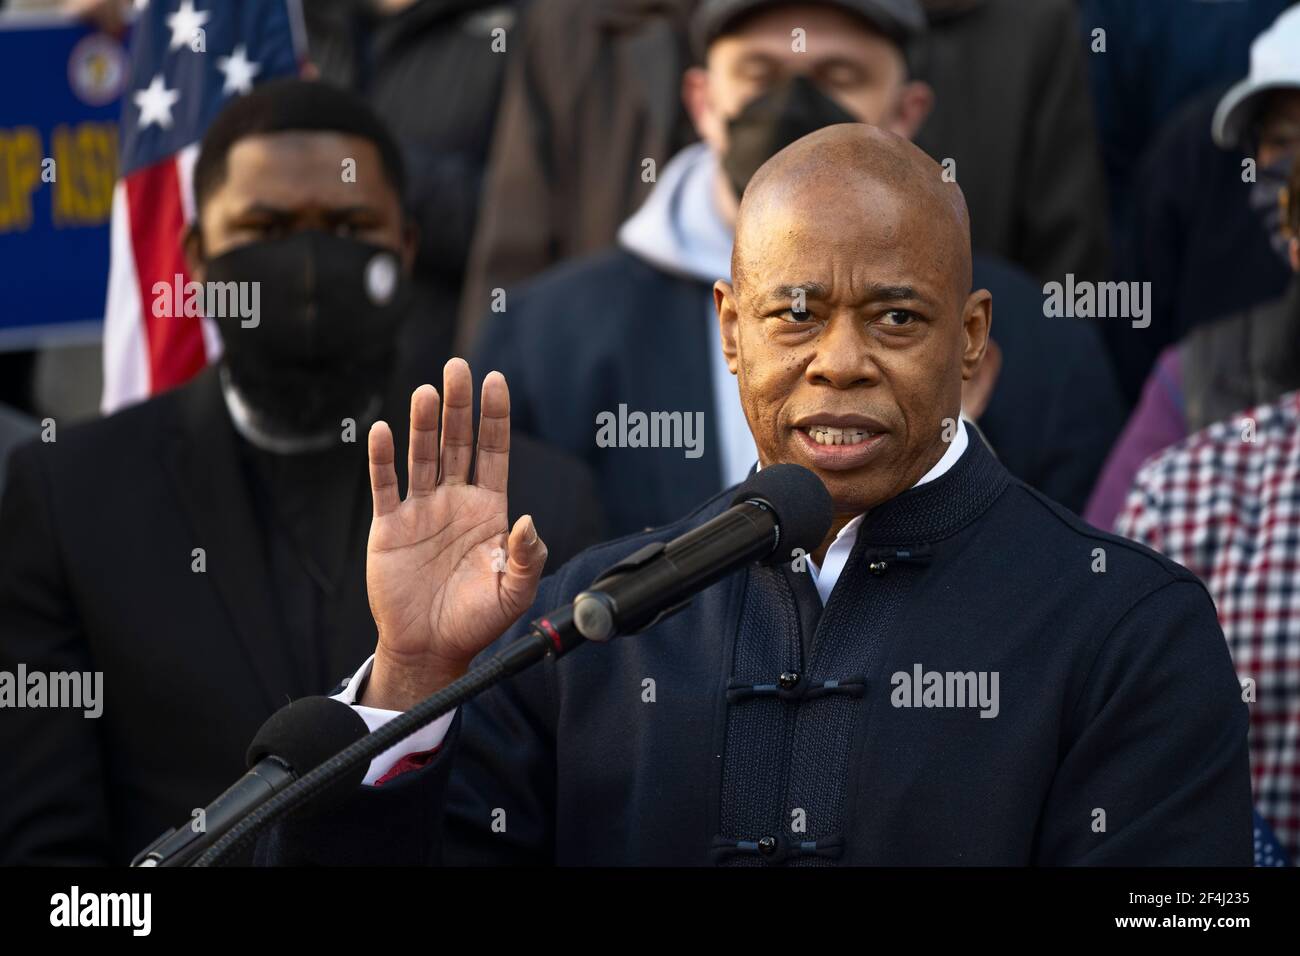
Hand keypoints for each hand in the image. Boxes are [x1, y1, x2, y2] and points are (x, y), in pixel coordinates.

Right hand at [361, 359, 546, 710]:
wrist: (431, 648)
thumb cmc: (476, 620)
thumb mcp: (514, 593)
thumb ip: (526, 558)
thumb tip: (527, 522)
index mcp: (488, 510)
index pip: (493, 451)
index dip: (495, 417)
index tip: (495, 380)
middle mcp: (455, 501)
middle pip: (457, 442)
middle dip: (459, 406)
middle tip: (457, 367)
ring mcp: (421, 510)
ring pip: (422, 456)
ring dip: (423, 424)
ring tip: (427, 392)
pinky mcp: (389, 526)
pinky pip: (385, 486)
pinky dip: (382, 459)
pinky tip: (384, 432)